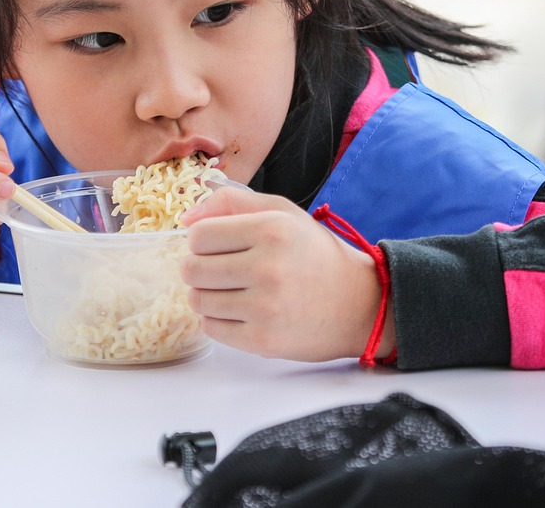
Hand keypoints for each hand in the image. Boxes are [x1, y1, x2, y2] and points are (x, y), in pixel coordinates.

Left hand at [179, 188, 390, 361]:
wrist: (359, 304)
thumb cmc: (315, 254)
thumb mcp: (283, 213)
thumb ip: (232, 202)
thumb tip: (185, 219)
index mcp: (271, 230)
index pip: (198, 236)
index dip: (202, 239)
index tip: (219, 245)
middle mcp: (267, 268)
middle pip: (191, 269)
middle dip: (199, 268)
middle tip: (222, 269)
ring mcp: (265, 309)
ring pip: (197, 300)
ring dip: (208, 295)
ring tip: (234, 290)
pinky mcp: (263, 342)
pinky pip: (211, 328)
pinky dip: (219, 319)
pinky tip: (242, 311)